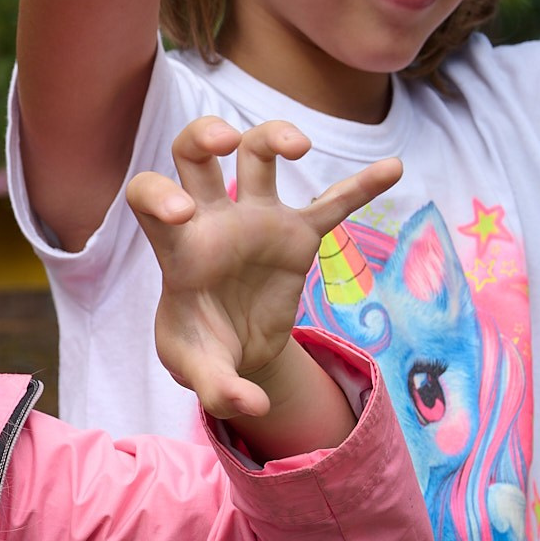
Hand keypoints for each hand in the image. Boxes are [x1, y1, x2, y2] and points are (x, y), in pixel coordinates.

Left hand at [131, 118, 400, 419]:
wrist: (234, 355)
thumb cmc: (203, 351)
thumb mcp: (198, 373)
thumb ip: (214, 388)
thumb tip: (247, 406)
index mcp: (178, 247)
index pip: (148, 197)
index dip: (157, 195)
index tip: (179, 211)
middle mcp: (213, 221)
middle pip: (193, 152)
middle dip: (203, 134)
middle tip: (225, 143)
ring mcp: (256, 222)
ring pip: (256, 155)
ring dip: (273, 137)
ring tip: (298, 147)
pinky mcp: (296, 235)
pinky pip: (331, 203)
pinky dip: (360, 186)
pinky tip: (391, 169)